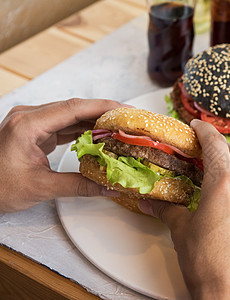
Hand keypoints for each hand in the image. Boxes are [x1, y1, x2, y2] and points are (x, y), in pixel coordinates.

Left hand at [0, 98, 127, 212]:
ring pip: (70, 115)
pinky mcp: (33, 131)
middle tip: (128, 121)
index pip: (73, 108)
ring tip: (119, 130)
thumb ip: (79, 185)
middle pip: (74, 108)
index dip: (103, 107)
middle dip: (104, 114)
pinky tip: (99, 136)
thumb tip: (109, 186)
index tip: (126, 110)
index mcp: (28, 125)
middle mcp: (29, 117)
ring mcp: (30, 122)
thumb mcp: (40, 188)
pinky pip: (63, 125)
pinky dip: (82, 130)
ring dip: (95, 122)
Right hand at [139, 119, 229, 298]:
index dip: (205, 131)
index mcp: (224, 185)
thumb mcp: (182, 232)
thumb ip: (169, 210)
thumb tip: (152, 202)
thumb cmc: (205, 264)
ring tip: (218, 178)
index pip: (215, 145)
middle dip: (221, 147)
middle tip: (206, 150)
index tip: (197, 125)